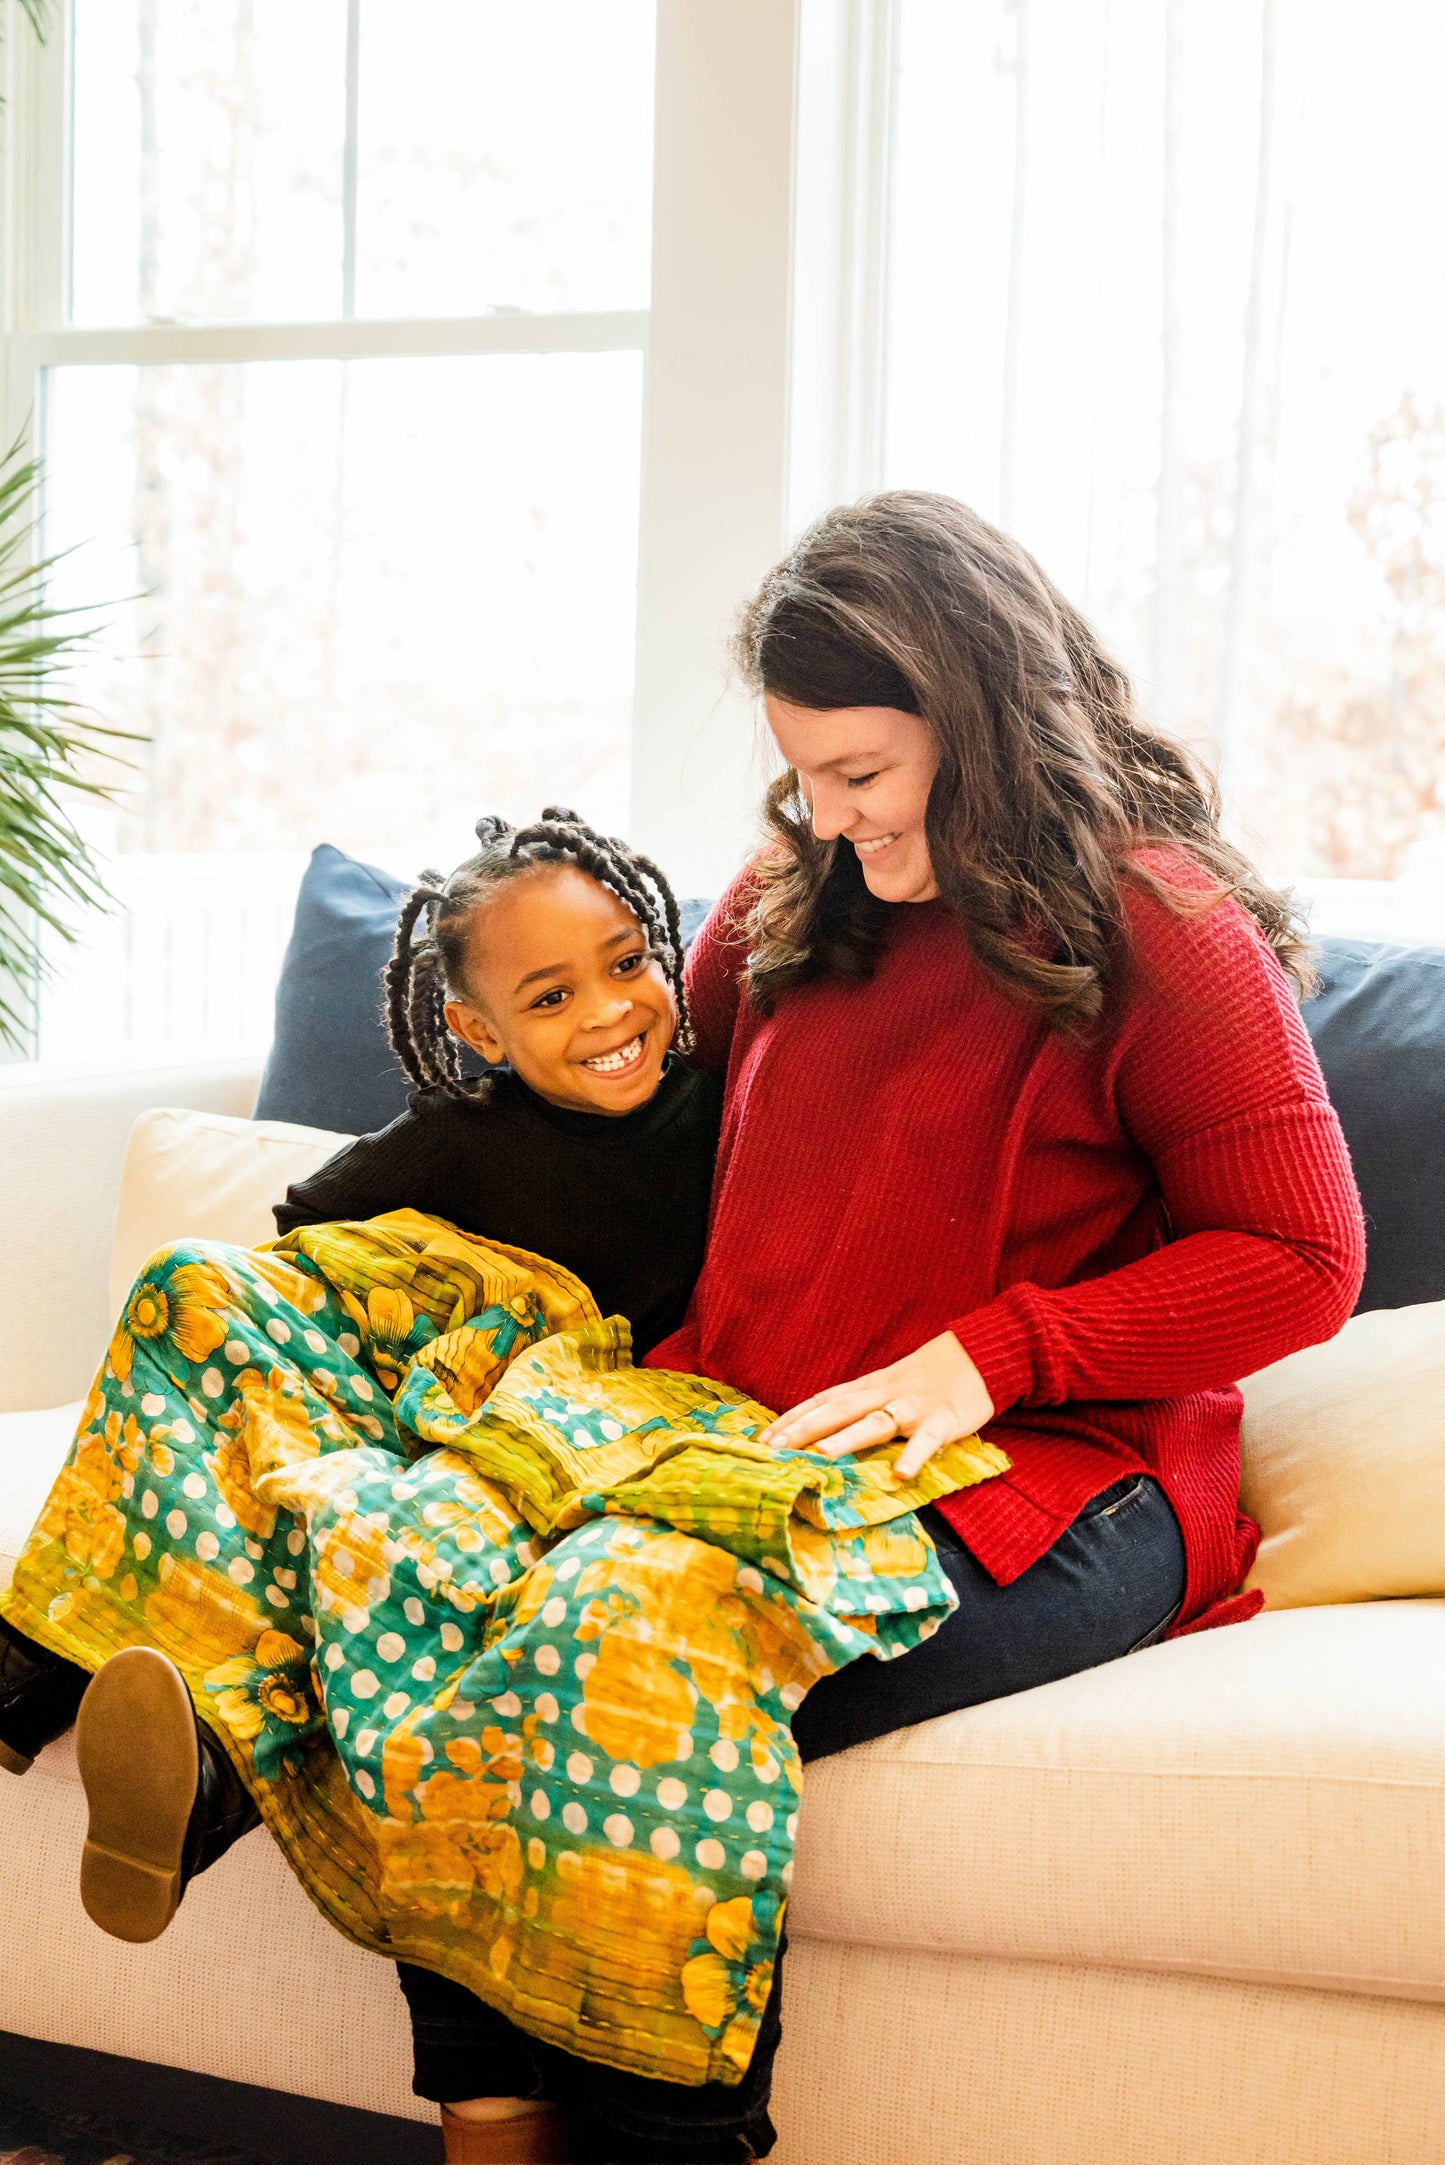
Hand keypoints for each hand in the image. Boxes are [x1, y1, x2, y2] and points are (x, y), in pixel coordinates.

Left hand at [760, 1332, 996, 1480]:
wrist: (978, 1355)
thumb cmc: (926, 1376)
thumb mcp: (886, 1385)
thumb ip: (858, 1404)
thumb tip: (819, 1429)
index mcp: (867, 1387)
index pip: (821, 1401)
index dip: (791, 1419)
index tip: (761, 1438)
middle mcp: (883, 1394)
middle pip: (837, 1411)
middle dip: (803, 1429)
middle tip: (772, 1450)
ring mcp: (913, 1407)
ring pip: (875, 1422)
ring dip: (847, 1438)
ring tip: (820, 1455)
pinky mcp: (944, 1420)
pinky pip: (927, 1440)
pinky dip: (914, 1455)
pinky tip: (901, 1474)